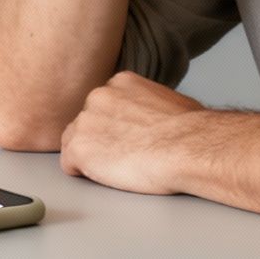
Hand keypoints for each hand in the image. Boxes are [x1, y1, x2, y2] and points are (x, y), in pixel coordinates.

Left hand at [58, 71, 208, 194]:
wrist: (188, 146)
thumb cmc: (190, 131)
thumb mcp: (167, 101)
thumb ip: (144, 105)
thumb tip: (149, 120)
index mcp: (120, 83)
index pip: (102, 106)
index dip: (114, 127)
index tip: (128, 139)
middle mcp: (97, 96)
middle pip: (86, 123)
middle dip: (100, 140)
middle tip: (125, 156)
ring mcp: (85, 121)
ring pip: (75, 143)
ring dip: (92, 157)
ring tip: (121, 167)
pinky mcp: (79, 148)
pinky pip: (70, 165)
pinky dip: (85, 174)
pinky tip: (110, 175)